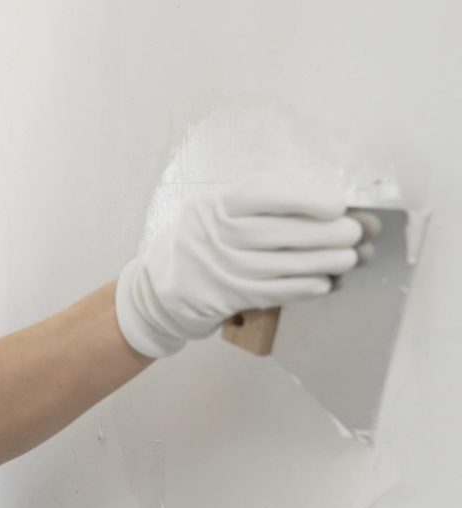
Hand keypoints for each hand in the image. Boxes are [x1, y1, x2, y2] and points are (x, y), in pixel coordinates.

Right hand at [114, 171, 368, 358]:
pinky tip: (327, 282)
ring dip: (326, 261)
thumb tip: (327, 204)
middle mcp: (216, 234)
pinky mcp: (230, 296)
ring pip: (284, 265)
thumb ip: (262, 200)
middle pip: (280, 232)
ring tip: (352, 256)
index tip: (338, 203)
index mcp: (216, 203)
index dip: (305, 198)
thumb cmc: (206, 235)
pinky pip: (276, 292)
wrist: (165, 283)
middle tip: (358, 231)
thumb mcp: (218, 205)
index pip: (263, 194)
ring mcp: (223, 268)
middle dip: (327, 232)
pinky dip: (306, 287)